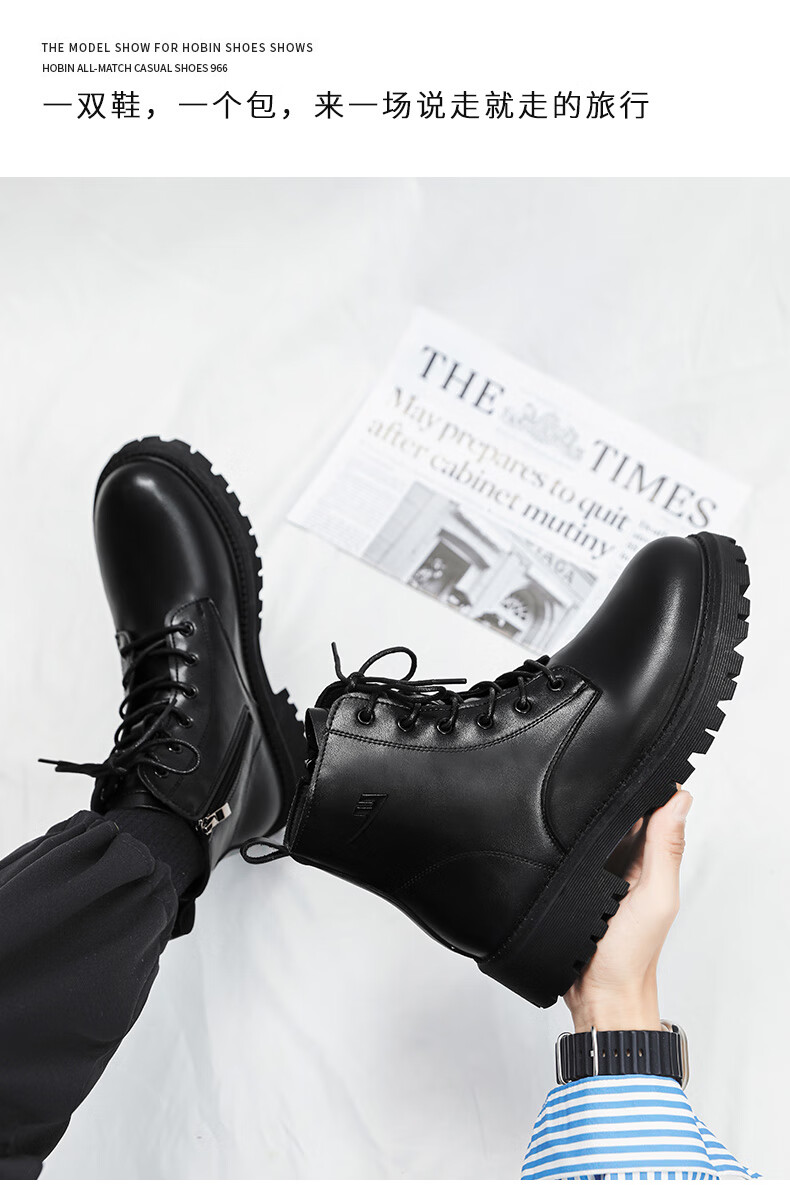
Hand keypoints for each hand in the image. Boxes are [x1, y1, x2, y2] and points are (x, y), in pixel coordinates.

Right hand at [563, 785, 691, 1032]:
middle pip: (622, 812)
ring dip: (585, 815)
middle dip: (612, 793)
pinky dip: (564, 838)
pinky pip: (570, 849)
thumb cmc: (631, 956)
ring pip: (594, 827)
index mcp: (653, 860)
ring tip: (572, 802)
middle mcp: (628, 862)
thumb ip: (666, 850)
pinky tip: (554, 831)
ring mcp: (599, 871)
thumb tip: (680, 801)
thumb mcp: (655, 898)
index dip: (651, 783)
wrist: (597, 995)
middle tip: (594, 775)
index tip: (635, 760)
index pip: (658, 808)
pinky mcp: (574, 881)